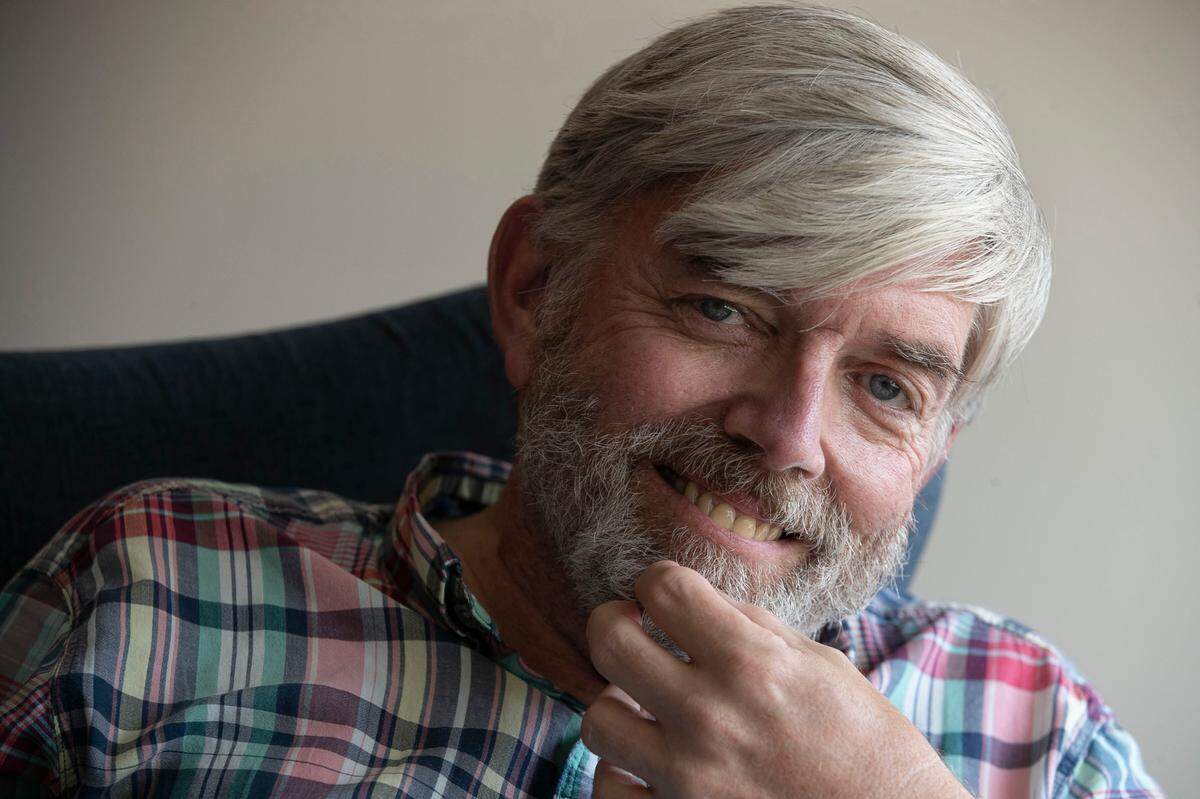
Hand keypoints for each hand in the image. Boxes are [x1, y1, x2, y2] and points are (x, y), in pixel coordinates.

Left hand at [582, 560, 971, 798]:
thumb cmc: (869, 748)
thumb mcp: (822, 667)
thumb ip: (752, 628)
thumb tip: (696, 602)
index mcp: (752, 664)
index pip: (663, 589)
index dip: (656, 579)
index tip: (664, 593)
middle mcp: (711, 717)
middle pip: (608, 641)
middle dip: (614, 622)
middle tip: (632, 628)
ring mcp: (689, 779)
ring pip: (597, 718)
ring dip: (616, 703)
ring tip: (643, 704)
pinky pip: (609, 789)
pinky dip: (622, 773)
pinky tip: (648, 762)